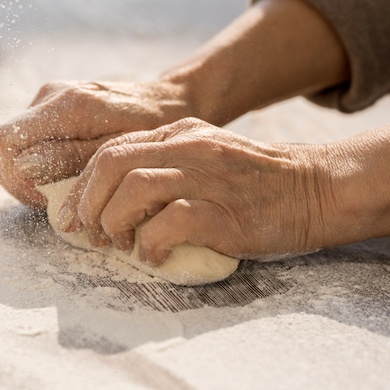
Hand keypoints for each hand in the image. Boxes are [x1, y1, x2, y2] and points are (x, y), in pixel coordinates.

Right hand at [0, 80, 191, 208]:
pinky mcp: (55, 107)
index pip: (5, 141)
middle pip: (0, 146)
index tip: (46, 198)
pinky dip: (37, 164)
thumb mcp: (119, 151)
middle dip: (18, 181)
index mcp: (67, 105)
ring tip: (59, 191)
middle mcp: (50, 96)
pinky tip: (64, 177)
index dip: (15, 177)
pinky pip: (28, 140)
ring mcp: (50, 98)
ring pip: (11, 146)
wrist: (167, 101)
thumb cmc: (152, 129)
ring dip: (26, 175)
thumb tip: (23, 166)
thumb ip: (71, 158)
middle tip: (53, 201)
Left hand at [56, 118, 338, 263]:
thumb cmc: (258, 183)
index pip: (112, 148)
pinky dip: (151, 244)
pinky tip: (155, 256)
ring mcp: (206, 176)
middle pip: (112, 163)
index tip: (75, 213)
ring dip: (114, 221)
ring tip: (120, 244)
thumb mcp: (209, 155)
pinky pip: (169, 223)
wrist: (313, 189)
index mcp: (180, 132)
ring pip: (133, 188)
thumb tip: (119, 197)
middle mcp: (189, 147)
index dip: (84, 183)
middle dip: (87, 201)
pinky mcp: (222, 210)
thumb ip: (169, 164)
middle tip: (87, 232)